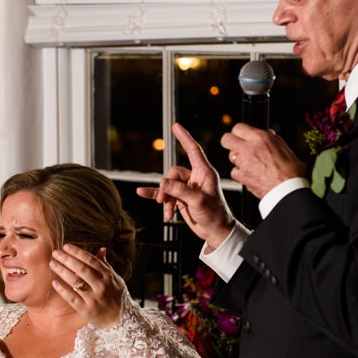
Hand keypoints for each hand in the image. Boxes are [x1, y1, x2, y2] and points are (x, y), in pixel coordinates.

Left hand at [49, 245, 123, 327]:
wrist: (121, 320)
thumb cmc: (116, 296)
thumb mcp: (115, 279)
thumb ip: (105, 265)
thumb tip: (101, 248)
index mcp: (108, 275)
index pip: (91, 260)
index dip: (77, 252)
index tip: (66, 246)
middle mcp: (101, 285)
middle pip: (81, 268)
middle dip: (67, 259)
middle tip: (55, 253)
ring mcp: (94, 298)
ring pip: (75, 281)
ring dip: (62, 271)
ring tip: (52, 264)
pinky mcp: (87, 310)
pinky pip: (71, 298)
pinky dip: (62, 289)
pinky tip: (54, 283)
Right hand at [135, 123, 236, 245]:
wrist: (215, 232)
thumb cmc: (215, 215)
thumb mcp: (198, 201)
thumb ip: (179, 191)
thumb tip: (162, 183)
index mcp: (204, 173)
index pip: (193, 150)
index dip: (184, 137)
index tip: (176, 126)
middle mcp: (195, 177)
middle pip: (173, 172)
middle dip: (166, 186)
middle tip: (165, 200)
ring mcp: (187, 188)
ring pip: (167, 185)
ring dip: (164, 197)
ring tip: (165, 209)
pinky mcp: (180, 198)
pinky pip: (164, 193)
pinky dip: (155, 195)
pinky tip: (142, 193)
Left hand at [220, 123, 305, 199]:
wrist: (288, 189)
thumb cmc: (290, 170)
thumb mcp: (284, 147)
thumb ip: (272, 138)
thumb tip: (268, 134)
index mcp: (260, 138)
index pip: (238, 127)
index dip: (240, 132)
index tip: (242, 136)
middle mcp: (249, 148)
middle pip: (226, 139)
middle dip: (230, 142)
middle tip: (238, 146)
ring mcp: (243, 163)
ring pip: (230, 156)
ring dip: (238, 158)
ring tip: (251, 163)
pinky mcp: (241, 176)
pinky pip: (234, 171)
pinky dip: (240, 172)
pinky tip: (250, 173)